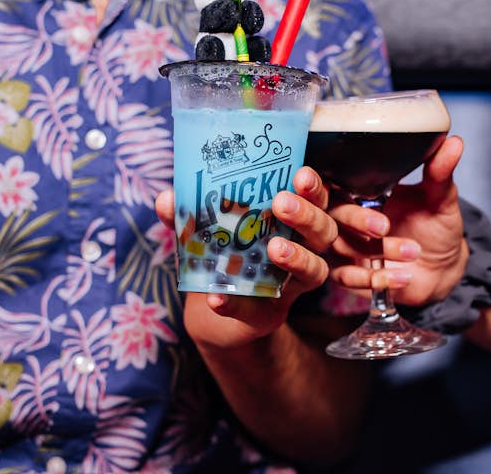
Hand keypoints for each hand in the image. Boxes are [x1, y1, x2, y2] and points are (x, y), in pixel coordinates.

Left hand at [154, 166, 336, 350]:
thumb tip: (166, 198)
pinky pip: (257, 312)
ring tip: (274, 249)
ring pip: (314, 271)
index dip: (315, 188)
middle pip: (324, 232)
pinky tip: (217, 297)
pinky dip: (234, 305)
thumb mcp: (204, 229)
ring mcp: (290, 286)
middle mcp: (302, 251)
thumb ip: (188, 214)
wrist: (212, 303)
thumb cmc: (220, 253)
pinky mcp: (267, 316)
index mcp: (291, 223)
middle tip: (282, 203)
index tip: (301, 174)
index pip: (316, 200)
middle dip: (308, 216)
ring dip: (297, 258)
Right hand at [328, 136, 466, 304]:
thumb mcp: (439, 199)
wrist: (442, 269)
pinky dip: (377, 279)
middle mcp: (344, 218)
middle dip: (355, 220)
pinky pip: (349, 279)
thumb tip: (454, 142)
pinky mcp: (350, 276)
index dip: (316, 183)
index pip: (328, 183)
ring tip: (413, 251)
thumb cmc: (436, 227)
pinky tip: (404, 276)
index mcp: (357, 191)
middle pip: (331, 215)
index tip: (318, 181)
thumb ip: (440, 173)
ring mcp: (344, 248)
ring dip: (378, 251)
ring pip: (341, 248)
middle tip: (383, 226)